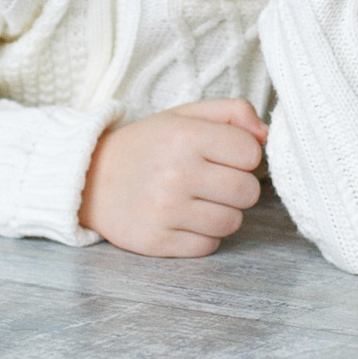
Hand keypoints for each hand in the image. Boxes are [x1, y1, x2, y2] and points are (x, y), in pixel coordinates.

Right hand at [78, 99, 268, 257]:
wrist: (90, 180)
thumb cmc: (148, 145)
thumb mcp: (184, 115)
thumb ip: (232, 112)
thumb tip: (266, 136)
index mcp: (184, 136)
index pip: (251, 153)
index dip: (245, 155)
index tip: (226, 156)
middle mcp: (175, 174)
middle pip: (247, 192)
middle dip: (238, 187)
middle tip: (215, 181)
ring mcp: (165, 211)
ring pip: (232, 222)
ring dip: (223, 213)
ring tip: (201, 200)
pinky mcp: (157, 242)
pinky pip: (209, 246)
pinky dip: (204, 235)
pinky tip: (185, 219)